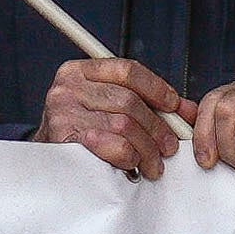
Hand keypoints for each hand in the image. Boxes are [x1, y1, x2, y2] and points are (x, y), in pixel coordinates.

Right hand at [30, 51, 198, 178]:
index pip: (127, 70)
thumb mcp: (110, 107)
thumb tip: (187, 110)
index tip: (173, 106)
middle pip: (129, 100)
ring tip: (154, 162)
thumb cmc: (83, 132)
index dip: (156, 88)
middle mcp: (68, 86)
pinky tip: (131, 163)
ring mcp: (63, 111)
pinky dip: (128, 156)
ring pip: (124, 125)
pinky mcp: (63, 138)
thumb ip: (146, 102)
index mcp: (80, 71)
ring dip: (147, 147)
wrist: (47, 161)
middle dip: (157, 127)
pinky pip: (111, 145)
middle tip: (169, 146)